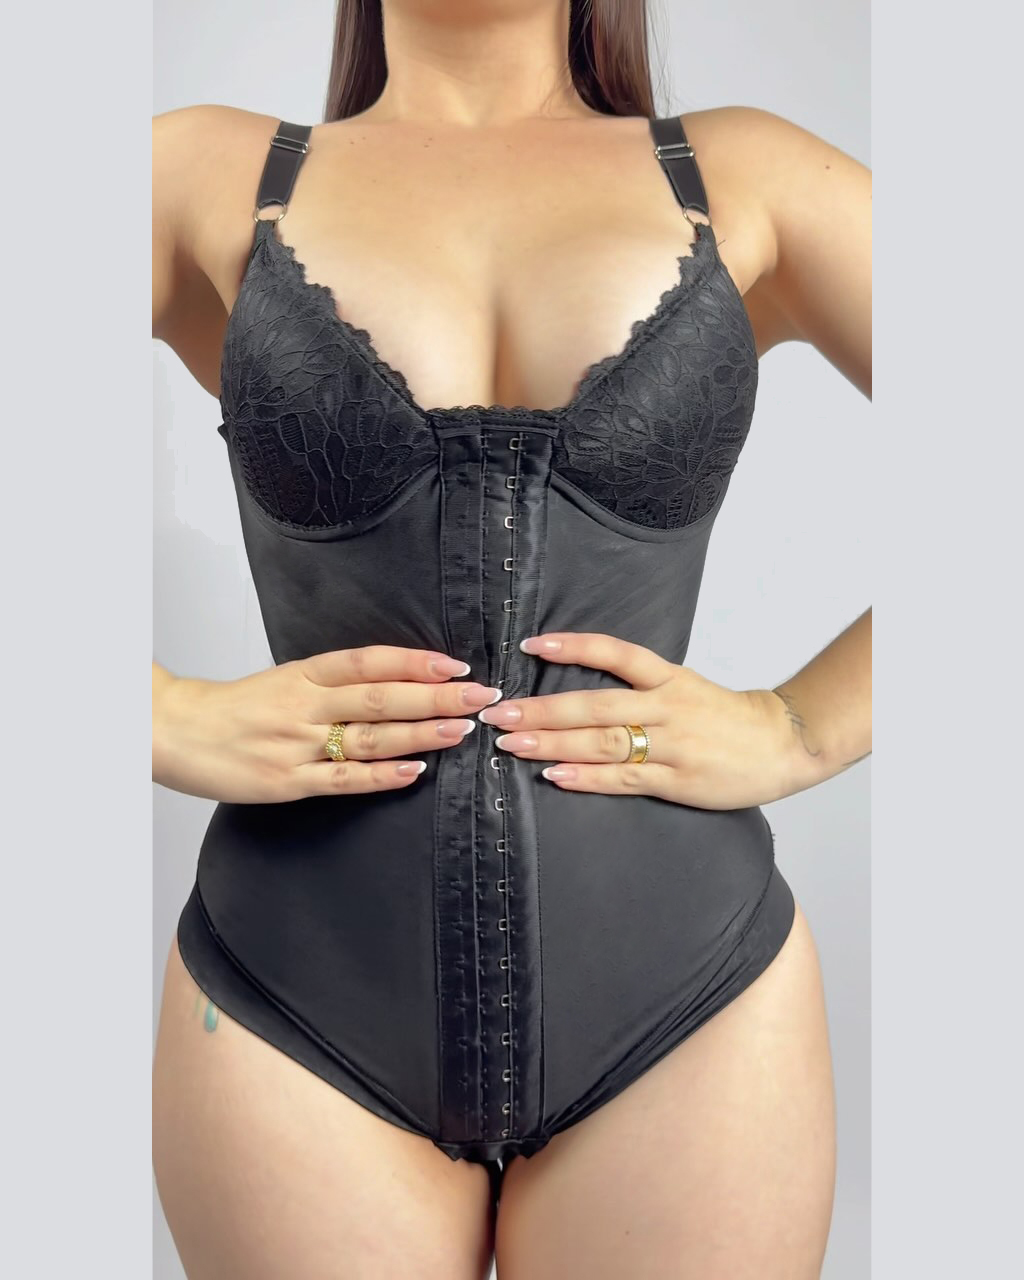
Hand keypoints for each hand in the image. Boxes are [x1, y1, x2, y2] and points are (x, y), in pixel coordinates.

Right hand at [152, 647, 501, 803]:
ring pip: (369, 737)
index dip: (414, 662)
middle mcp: (303, 704)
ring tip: (460, 730)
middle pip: (380, 697)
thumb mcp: (283, 679)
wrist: (174, 732)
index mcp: (303, 673)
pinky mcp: (287, 781)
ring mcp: (296, 744)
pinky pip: (343, 779)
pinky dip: (381, 775)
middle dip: (435, 697)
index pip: (369, 661)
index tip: (454, 665)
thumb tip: (394, 681)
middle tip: (479, 696)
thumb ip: (331, 683)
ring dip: (420, 733)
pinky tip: (414, 770)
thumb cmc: (233, 707)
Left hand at [479, 632, 796, 809]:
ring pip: (602, 742)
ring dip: (552, 743)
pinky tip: (554, 775)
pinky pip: (623, 778)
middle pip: (594, 704)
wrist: (783, 745)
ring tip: (511, 744)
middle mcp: (667, 707)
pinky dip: (586, 778)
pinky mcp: (676, 781)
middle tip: (499, 712)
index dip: (573, 646)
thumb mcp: (686, 687)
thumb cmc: (728, 718)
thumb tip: (585, 691)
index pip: (615, 653)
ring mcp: (671, 745)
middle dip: (541, 709)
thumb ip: (641, 687)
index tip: (531, 644)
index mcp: (669, 679)